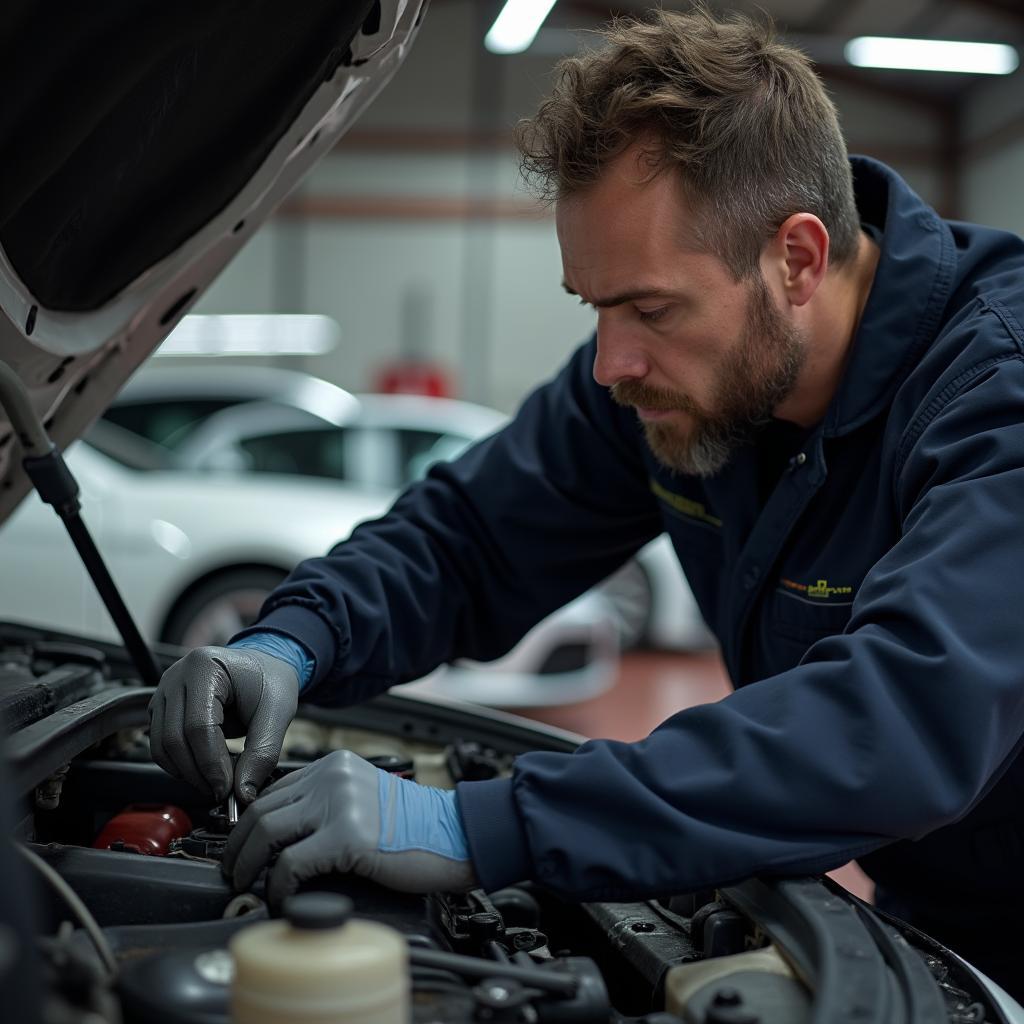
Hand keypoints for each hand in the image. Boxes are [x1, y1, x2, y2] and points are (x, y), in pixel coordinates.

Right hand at [148, 646, 298, 803]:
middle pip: (175, 738)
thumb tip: (243, 792)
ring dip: (186, 772)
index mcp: (206, 667)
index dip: (211, 763)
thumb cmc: (271, 681)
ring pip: (161, 745)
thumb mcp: (277, 713)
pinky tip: (204, 769)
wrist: (264, 665)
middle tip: (221, 791)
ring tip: (214, 782)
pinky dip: (179, 763)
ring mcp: (165, 690)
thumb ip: (262, 753)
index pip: (199, 726)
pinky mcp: (163, 706)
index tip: (227, 788)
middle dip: (198, 773)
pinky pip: (160, 743)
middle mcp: (178, 676)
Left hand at [222, 749, 477, 905]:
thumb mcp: (364, 799)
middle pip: (260, 808)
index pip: (272, 789)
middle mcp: (333, 776)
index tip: (239, 846)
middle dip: (237, 845)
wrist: (456, 835)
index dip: (248, 822)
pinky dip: (278, 886)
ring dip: (246, 864)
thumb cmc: (417, 828)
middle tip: (233, 870)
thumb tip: (283, 838)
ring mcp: (340, 803)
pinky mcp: (348, 835)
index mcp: (335, 765)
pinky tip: (283, 897)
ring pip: (265, 831)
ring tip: (246, 885)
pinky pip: (291, 864)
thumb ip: (327, 805)